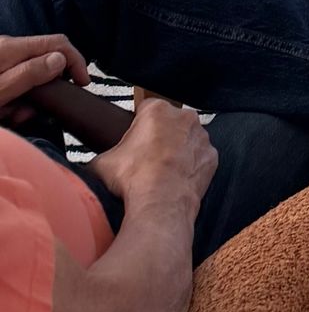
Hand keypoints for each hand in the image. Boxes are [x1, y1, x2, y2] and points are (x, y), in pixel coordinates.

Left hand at [0, 32, 88, 112]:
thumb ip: (29, 74)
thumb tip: (60, 60)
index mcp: (11, 48)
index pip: (58, 43)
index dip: (76, 62)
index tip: (82, 83)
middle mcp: (7, 47)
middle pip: (44, 61)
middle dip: (46, 87)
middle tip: (31, 113)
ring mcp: (1, 57)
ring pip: (29, 74)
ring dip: (28, 97)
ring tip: (11, 116)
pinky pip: (15, 79)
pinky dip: (14, 96)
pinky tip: (4, 110)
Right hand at [92, 99, 216, 215]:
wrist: (160, 203)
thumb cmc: (133, 179)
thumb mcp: (102, 163)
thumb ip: (101, 155)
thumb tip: (95, 163)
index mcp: (157, 110)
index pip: (146, 108)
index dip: (137, 124)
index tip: (133, 139)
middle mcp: (184, 118)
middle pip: (169, 122)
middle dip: (160, 135)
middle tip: (146, 157)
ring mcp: (201, 137)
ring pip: (187, 138)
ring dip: (178, 150)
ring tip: (162, 170)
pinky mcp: (212, 157)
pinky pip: (200, 157)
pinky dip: (191, 166)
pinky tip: (177, 179)